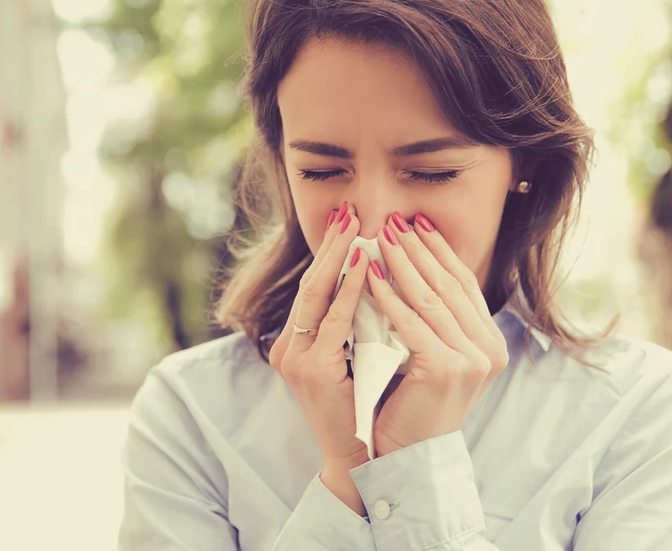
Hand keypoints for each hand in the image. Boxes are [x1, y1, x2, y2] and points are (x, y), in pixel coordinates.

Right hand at [269, 201, 370, 469]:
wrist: (358, 460)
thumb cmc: (365, 409)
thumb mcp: (356, 359)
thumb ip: (359, 325)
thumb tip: (382, 283)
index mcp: (298, 344)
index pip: (315, 287)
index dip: (330, 253)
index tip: (347, 222)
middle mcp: (290, 347)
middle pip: (310, 283)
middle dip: (330, 245)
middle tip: (348, 210)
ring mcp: (296, 358)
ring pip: (316, 295)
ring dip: (336, 258)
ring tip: (354, 226)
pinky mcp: (310, 370)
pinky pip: (333, 321)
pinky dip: (349, 290)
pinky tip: (364, 266)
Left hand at [367, 211, 509, 457]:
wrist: (407, 457)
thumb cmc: (411, 405)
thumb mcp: (432, 355)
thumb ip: (435, 318)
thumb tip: (415, 264)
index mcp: (489, 342)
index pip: (463, 284)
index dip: (439, 251)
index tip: (416, 223)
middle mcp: (488, 349)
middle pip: (449, 284)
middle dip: (419, 249)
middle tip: (395, 221)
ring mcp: (472, 360)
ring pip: (431, 298)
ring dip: (402, 263)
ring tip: (380, 238)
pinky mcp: (446, 369)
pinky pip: (411, 323)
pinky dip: (388, 297)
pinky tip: (368, 276)